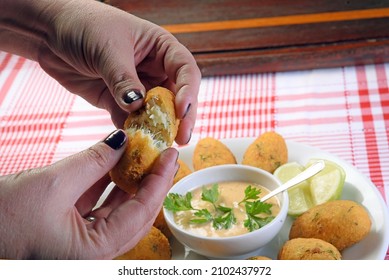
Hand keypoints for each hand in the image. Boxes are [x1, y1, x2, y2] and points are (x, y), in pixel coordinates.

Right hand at [0, 130, 178, 258]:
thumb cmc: (3, 219)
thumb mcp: (53, 185)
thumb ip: (93, 162)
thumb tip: (122, 141)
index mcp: (94, 253)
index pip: (141, 213)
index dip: (159, 181)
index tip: (170, 155)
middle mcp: (94, 253)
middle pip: (136, 214)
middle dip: (151, 182)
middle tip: (163, 155)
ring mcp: (85, 243)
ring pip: (120, 210)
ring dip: (132, 182)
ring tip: (144, 156)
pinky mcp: (73, 231)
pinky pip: (100, 207)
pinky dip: (109, 185)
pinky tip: (117, 164)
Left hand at [37, 0, 200, 143]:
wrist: (49, 32)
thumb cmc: (84, 26)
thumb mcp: (107, 49)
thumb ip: (123, 79)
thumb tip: (138, 106)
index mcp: (160, 48)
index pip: (185, 70)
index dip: (188, 91)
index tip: (182, 110)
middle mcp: (154, 70)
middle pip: (176, 97)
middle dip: (180, 118)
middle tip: (180, 139)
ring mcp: (137, 89)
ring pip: (155, 114)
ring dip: (157, 131)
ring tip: (158, 148)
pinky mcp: (118, 103)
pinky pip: (130, 122)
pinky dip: (132, 135)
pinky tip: (133, 146)